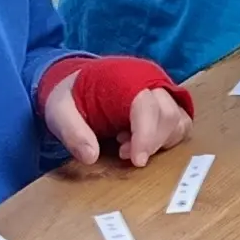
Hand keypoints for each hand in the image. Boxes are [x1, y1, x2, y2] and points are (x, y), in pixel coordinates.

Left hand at [44, 74, 192, 167]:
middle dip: (150, 143)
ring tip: (128, 146)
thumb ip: (73, 133)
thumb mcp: (59, 112)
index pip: (147, 107)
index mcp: (126, 78)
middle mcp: (150, 81)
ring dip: (160, 142)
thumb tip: (91, 157)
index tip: (136, 161)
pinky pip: (181, 124)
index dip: (146, 136)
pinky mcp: (166, 103)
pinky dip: (167, 139)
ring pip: (179, 121)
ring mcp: (161, 91)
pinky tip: (142, 142)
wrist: (76, 83)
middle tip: (122, 153)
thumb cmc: (70, 96)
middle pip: (169, 116)